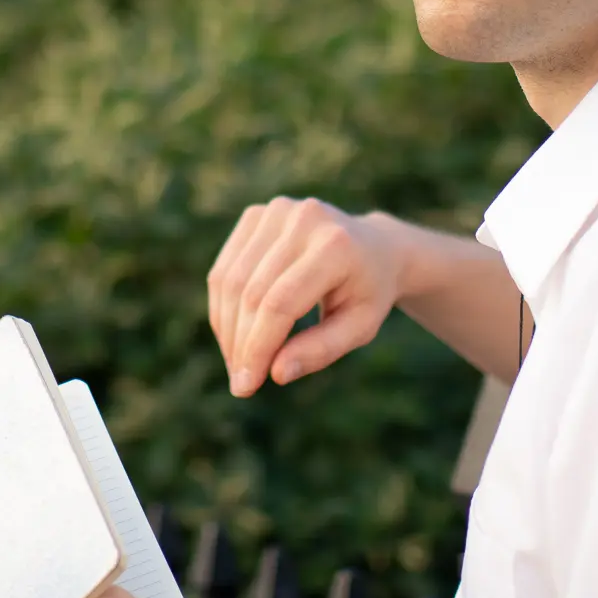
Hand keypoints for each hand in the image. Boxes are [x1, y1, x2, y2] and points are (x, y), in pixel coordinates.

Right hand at [207, 197, 401, 396]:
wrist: (374, 247)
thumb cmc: (368, 293)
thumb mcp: (360, 327)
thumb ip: (321, 350)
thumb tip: (275, 373)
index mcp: (335, 246)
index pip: (280, 303)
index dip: (257, 347)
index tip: (245, 387)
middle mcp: (303, 219)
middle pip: (251, 292)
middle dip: (240, 344)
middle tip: (241, 383)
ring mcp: (276, 210)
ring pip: (230, 281)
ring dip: (226, 329)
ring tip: (238, 363)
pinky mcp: (257, 214)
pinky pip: (225, 268)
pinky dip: (223, 306)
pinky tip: (234, 333)